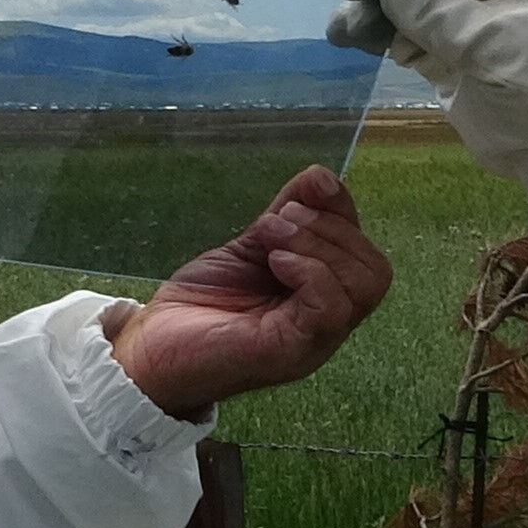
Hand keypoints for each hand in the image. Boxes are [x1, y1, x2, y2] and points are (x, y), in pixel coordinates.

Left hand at [107, 166, 394, 419]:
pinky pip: (332, 308)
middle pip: (375, 270)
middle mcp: (328, 323)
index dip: (343, 211)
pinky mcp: (291, 350)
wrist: (152, 348)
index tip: (307, 188)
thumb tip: (322, 177)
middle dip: (331, 228)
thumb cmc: (201, 303)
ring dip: (318, 245)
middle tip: (277, 223)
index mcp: (323, 297)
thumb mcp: (251, 246)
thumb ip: (287, 216)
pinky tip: (275, 262)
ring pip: (362, 286)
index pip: (366, 252)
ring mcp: (315, 340)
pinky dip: (310, 271)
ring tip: (270, 240)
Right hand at [327, 0, 527, 188]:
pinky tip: (357, 44)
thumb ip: (438, 10)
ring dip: (374, 17)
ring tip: (342, 35)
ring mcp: (465, 24)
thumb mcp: (492, 44)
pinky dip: (383, 40)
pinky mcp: (450, 59)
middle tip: (345, 12)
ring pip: (407, 8)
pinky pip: (409, 39)